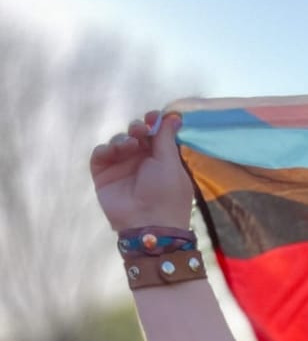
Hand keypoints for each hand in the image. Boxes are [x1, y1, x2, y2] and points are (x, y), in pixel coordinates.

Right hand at [90, 110, 194, 230]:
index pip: (154, 135)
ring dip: (123, 139)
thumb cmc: (166, 194)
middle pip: (135, 135)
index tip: (153, 116)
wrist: (148, 224)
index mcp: (162, 160)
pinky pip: (100, 154)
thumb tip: (175, 116)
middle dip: (138, 128)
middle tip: (140, 130)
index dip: (153, 122)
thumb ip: (166, 138)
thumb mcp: (170, 163)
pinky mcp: (104, 175)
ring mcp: (121, 169)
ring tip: (131, 146)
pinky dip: (106, 149)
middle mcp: (141, 163)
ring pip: (118, 142)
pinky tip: (115, 151)